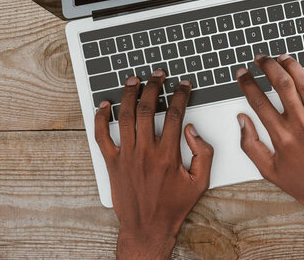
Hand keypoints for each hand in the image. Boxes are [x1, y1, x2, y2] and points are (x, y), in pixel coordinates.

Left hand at [94, 70, 213, 259]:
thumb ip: (203, 153)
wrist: (147, 228)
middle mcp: (145, 152)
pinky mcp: (112, 163)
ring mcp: (126, 156)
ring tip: (134, 80)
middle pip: (148, 109)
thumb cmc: (173, 206)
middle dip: (154, 87)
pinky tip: (104, 105)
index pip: (175, 115)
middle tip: (158, 75)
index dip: (180, 95)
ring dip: (129, 95)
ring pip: (125, 117)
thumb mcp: (200, 182)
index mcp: (168, 155)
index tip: (183, 85)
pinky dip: (101, 118)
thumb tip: (192, 130)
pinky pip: (102, 136)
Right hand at [236, 54, 303, 215]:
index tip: (243, 73)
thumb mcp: (268, 170)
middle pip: (281, 84)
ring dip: (292, 66)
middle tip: (261, 58)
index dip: (247, 83)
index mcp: (281, 137)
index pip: (259, 101)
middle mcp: (301, 125)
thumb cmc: (303, 183)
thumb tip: (242, 120)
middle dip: (267, 66)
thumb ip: (251, 144)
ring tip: (283, 58)